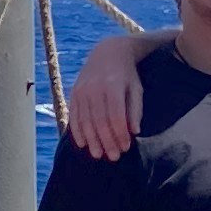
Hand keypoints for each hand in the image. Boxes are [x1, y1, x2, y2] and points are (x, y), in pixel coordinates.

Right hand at [62, 34, 151, 161]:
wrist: (108, 53)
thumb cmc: (127, 75)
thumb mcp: (136, 89)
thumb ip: (135, 110)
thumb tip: (134, 132)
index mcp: (113, 86)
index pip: (116, 116)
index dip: (120, 134)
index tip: (126, 147)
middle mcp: (94, 88)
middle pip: (100, 121)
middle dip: (107, 141)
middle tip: (114, 157)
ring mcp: (82, 90)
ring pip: (85, 120)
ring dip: (92, 140)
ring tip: (99, 155)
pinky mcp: (74, 93)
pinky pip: (74, 115)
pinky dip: (77, 131)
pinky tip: (83, 144)